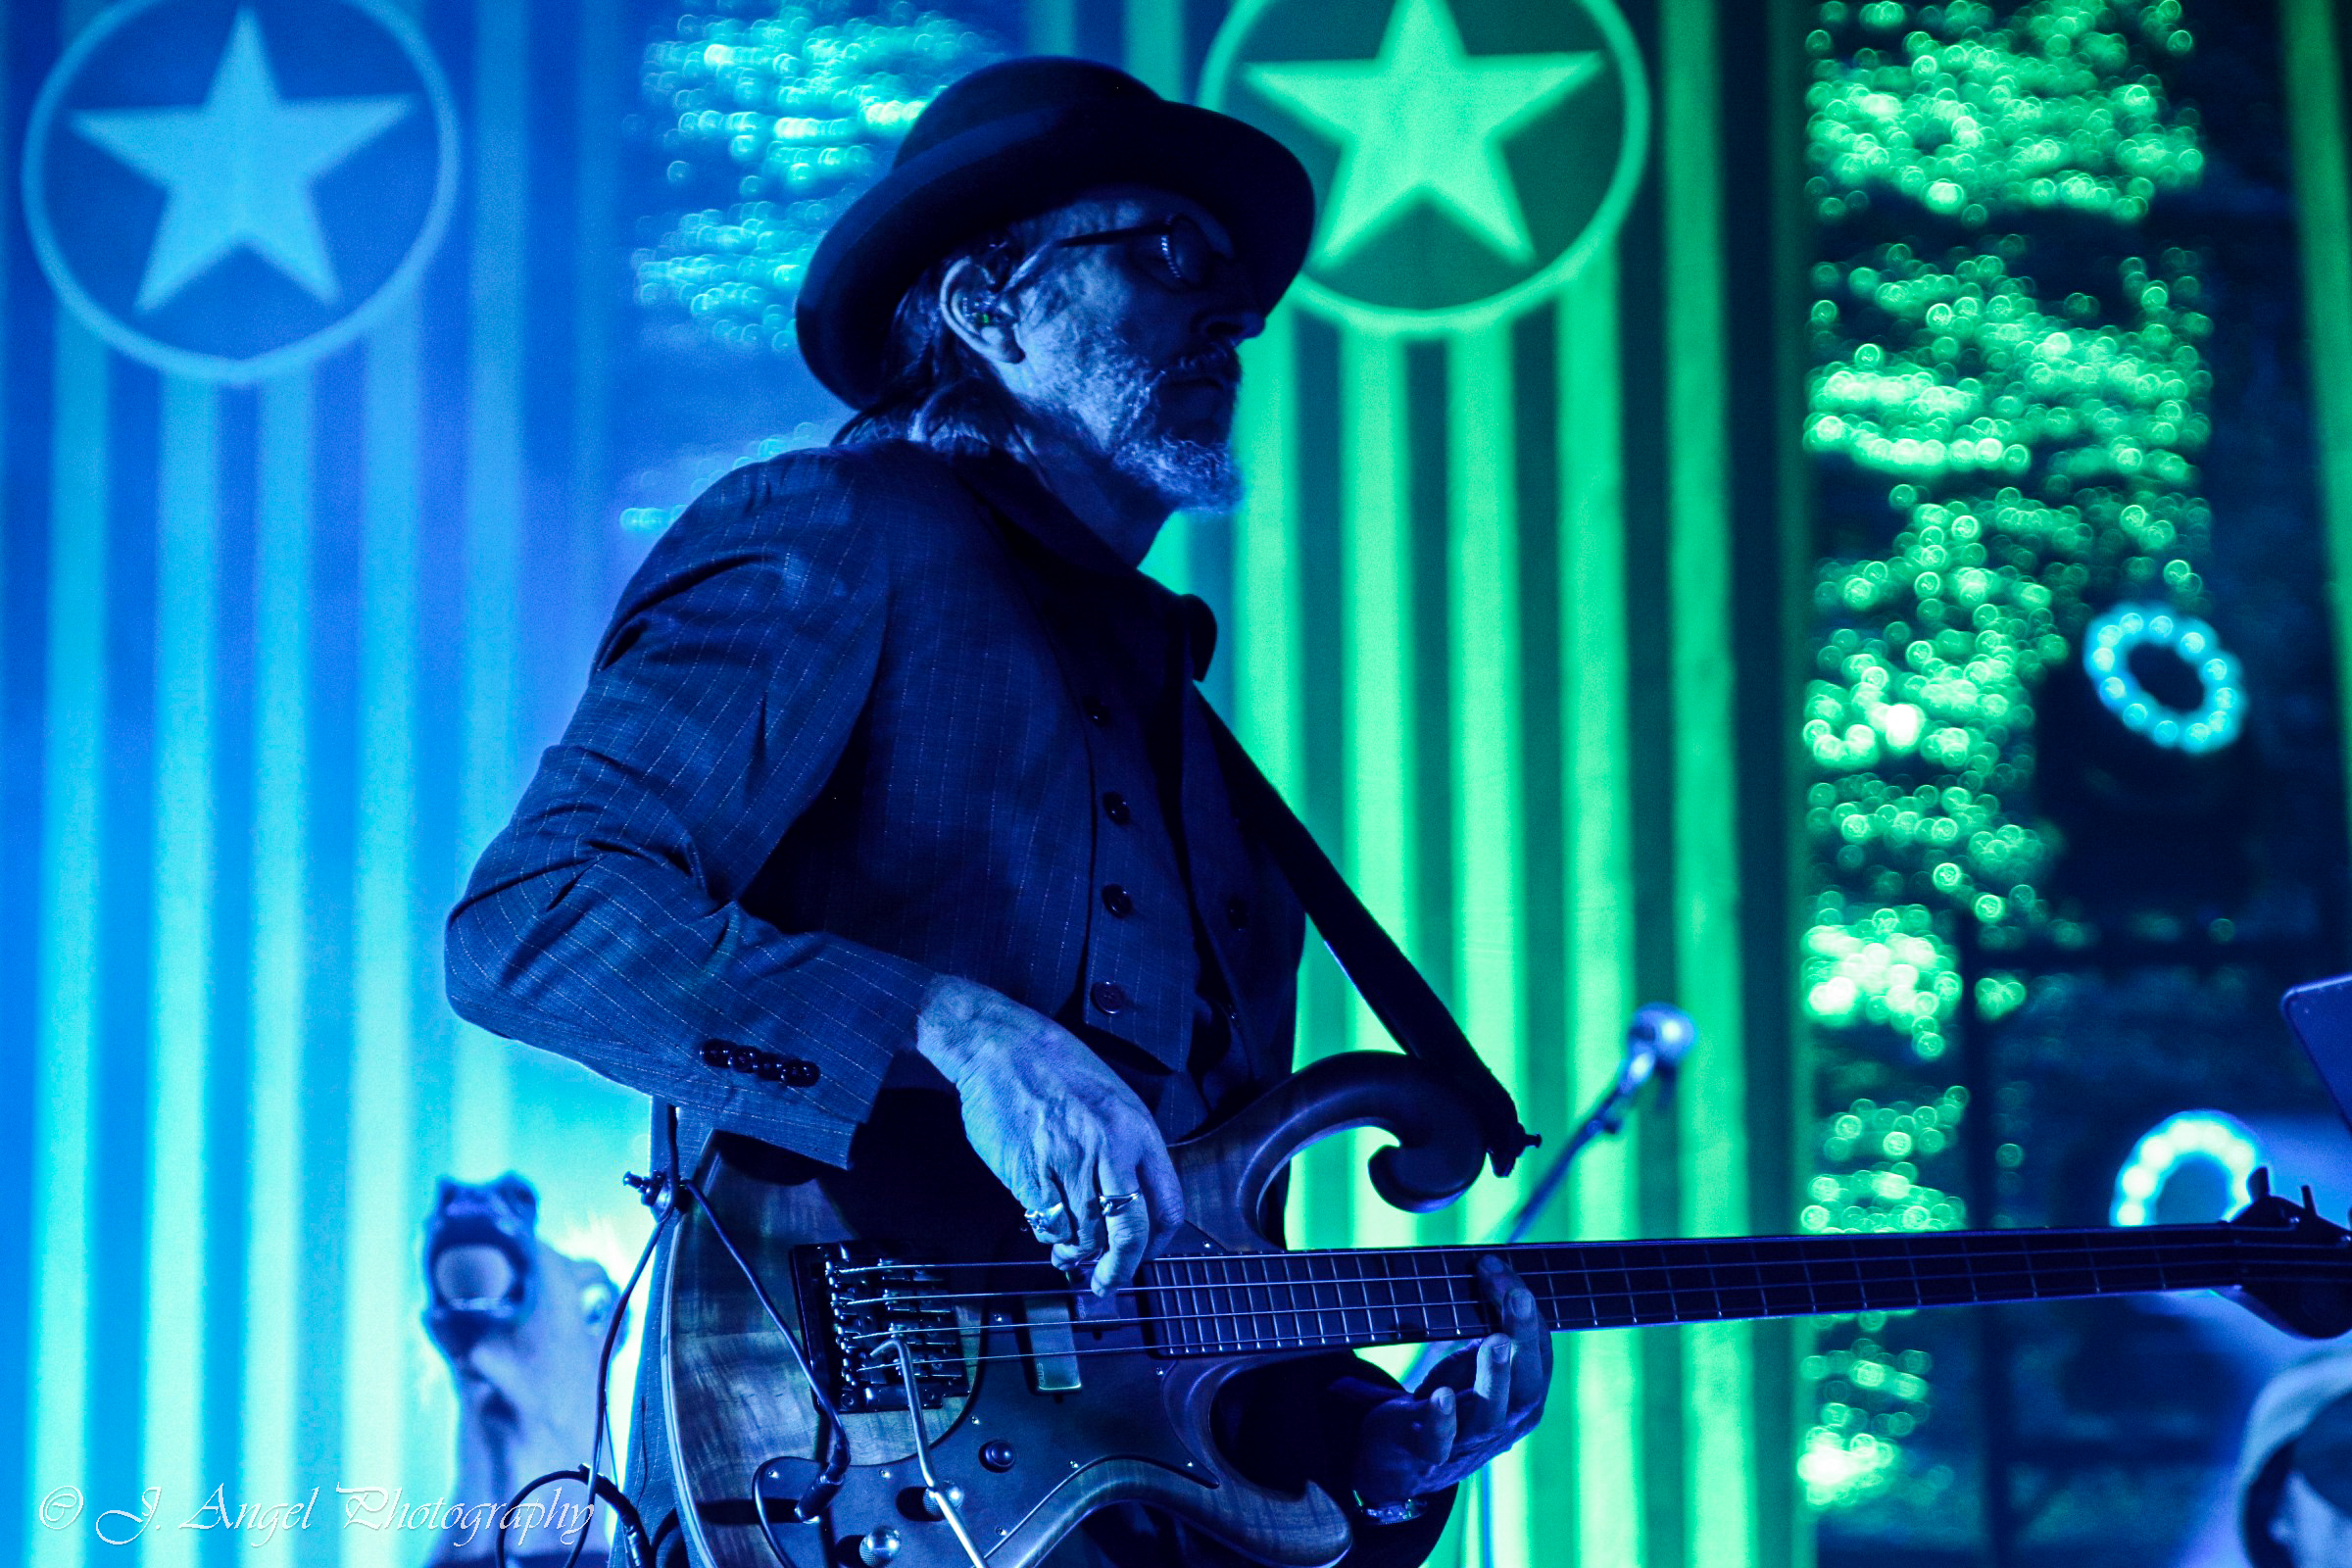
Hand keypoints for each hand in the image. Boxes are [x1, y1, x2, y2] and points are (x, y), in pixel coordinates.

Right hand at [915, 976, 1183, 1293]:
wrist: (1000, 1047)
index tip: (1145, 1255)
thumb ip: (1127, 1151)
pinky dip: (1052, 1237)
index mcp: (1138, 1131)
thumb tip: (1129, 1206)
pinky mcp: (1029, 1173)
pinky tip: (1050, 1233)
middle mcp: (1109, 1150)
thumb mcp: (1113, 1100)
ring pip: (1087, 1235)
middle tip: (1109, 1284)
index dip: (1158, 1244)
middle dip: (1122, 1269)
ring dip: (1080, 1255)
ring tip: (1071, 1257)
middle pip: (1130, 1233)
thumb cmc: (1057, 1069)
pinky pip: (1049, 1224)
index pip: (1168, 1206)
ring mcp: (1067, 1163)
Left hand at [1352, 1256, 1549, 1505]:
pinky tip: (1442, 1395)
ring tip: (1496, 1341)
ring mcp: (1470, 1440)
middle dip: (1523, 1336)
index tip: (1494, 1263)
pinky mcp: (1430, 1452)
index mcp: (1525, 1393)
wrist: (1406, 1456)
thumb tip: (1491, 1264)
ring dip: (1495, 1375)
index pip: (1537, 1349)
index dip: (1524, 1308)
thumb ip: (1489, 1324)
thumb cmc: (1451, 1397)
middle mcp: (1508, 1420)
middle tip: (1516, 1296)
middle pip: (1526, 1381)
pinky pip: (1440, 1441)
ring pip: (1492, 1414)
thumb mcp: (1474, 1359)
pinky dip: (1443, 1419)